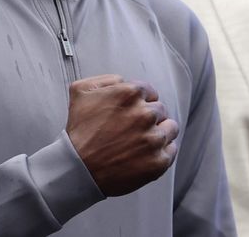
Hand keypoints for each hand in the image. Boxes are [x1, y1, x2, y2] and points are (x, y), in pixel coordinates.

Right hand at [65, 75, 178, 196]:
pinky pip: (171, 150)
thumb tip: (123, 81)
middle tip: (132, 130)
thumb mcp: (81, 91)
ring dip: (159, 133)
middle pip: (160, 110)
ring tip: (140, 143)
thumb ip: (106, 79)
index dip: (140, 103)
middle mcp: (146, 114)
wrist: (77, 170)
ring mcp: (154, 138)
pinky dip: (161, 153)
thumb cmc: (79, 132)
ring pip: (170, 128)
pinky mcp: (158, 161)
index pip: (150, 92)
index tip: (131, 113)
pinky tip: (145, 156)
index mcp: (130, 94)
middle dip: (149, 118)